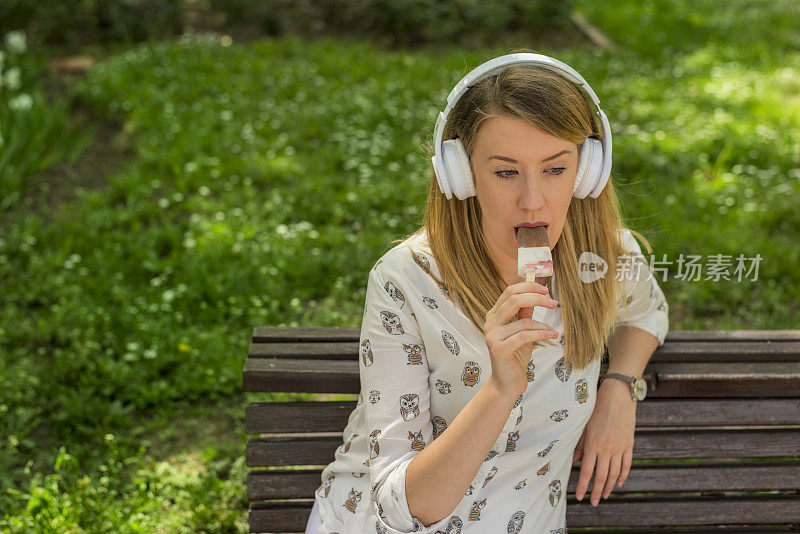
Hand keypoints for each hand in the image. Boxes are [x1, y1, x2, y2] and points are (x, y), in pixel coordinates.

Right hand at [483, 280, 558, 395]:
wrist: (507, 382)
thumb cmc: (515, 356)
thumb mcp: (522, 331)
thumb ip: (525, 314)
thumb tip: (536, 295)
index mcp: (494, 316)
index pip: (509, 292)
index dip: (528, 287)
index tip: (546, 290)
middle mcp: (490, 323)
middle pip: (513, 299)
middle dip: (536, 298)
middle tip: (553, 303)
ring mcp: (492, 336)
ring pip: (523, 321)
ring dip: (542, 325)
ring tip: (552, 332)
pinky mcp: (499, 349)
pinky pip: (524, 336)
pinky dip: (541, 334)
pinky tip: (551, 335)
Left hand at [572, 378, 635, 505]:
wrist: (618, 396)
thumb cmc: (597, 408)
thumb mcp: (584, 426)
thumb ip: (579, 445)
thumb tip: (573, 461)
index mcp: (592, 444)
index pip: (586, 471)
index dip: (583, 486)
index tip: (580, 497)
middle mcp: (606, 449)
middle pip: (601, 476)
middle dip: (596, 492)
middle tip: (593, 502)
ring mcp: (619, 447)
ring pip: (614, 474)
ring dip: (608, 487)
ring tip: (604, 496)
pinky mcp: (629, 444)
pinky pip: (626, 464)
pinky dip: (623, 476)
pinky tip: (618, 483)